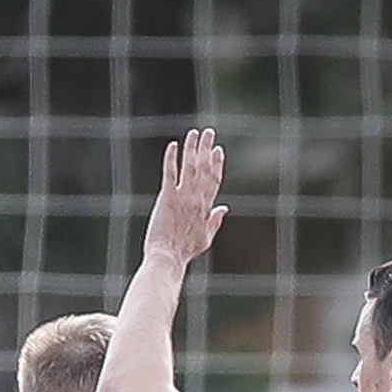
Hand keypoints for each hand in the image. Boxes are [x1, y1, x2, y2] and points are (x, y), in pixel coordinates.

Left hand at [143, 128, 228, 267]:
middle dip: (207, 149)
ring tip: (194, 133)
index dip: (216, 163)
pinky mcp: (167, 198)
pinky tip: (173, 146)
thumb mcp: (206, 238)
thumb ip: (215, 221)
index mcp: (206, 207)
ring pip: (190, 167)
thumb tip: (225, 208)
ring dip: (192, 148)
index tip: (218, 150)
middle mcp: (196, 199)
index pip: (214, 180)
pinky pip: (170, 174)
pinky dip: (171, 159)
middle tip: (209, 133)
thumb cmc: (184, 252)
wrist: (168, 258)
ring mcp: (182, 197)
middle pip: (204, 168)